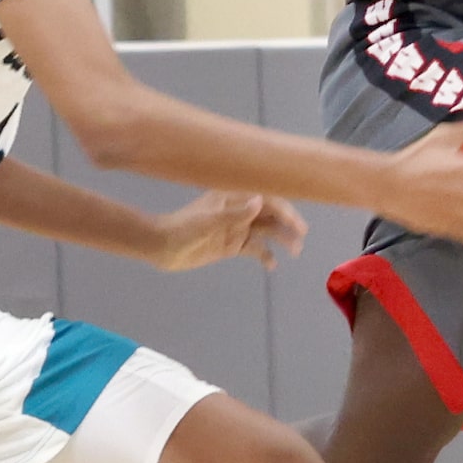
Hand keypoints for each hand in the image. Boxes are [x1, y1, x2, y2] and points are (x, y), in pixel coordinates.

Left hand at [156, 192, 307, 272]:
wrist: (162, 246)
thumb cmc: (182, 228)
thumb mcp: (209, 221)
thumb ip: (234, 213)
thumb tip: (260, 201)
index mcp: (233, 197)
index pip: (265, 199)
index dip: (283, 209)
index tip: (295, 223)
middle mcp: (238, 210)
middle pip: (270, 214)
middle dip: (287, 223)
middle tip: (301, 236)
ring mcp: (236, 228)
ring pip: (266, 231)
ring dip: (282, 238)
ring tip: (295, 251)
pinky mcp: (231, 245)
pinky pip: (254, 249)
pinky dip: (265, 255)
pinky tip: (272, 265)